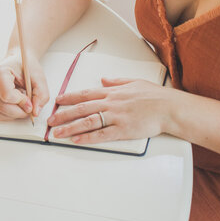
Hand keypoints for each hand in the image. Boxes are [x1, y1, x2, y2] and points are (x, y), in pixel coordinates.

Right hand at [0, 50, 48, 119]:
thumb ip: (40, 95)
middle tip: (30, 107)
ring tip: (22, 102)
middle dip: (20, 111)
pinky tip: (16, 104)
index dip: (21, 102)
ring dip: (15, 113)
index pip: (7, 95)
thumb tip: (35, 112)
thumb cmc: (25, 66)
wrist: (18, 61)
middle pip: (3, 107)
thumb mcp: (38, 77)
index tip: (30, 102)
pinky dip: (10, 114)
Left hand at [47, 78, 171, 143]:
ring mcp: (116, 117)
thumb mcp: (134, 82)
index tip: (58, 100)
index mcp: (112, 92)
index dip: (69, 97)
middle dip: (63, 114)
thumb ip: (117, 81)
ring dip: (70, 127)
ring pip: (87, 122)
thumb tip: (104, 80)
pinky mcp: (122, 130)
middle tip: (50, 120)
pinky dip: (87, 138)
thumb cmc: (155, 96)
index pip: (85, 94)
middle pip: (81, 108)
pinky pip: (101, 134)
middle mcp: (111, 103)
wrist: (169, 107)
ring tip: (57, 132)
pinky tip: (76, 140)